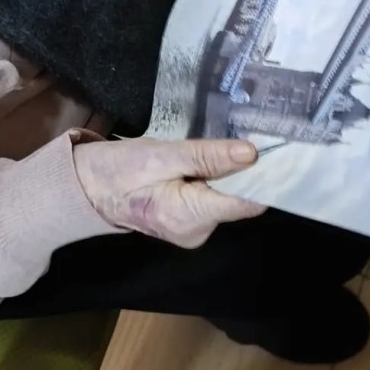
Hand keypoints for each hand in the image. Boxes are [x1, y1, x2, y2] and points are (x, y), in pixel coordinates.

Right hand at [73, 137, 266, 247]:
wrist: (86, 187)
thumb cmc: (120, 169)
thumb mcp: (162, 155)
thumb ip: (207, 156)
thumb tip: (251, 154)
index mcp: (190, 218)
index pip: (245, 202)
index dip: (266, 177)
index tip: (282, 152)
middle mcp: (197, 233)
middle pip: (238, 199)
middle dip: (244, 171)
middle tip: (252, 136)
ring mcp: (193, 232)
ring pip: (227, 198)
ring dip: (228, 174)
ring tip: (225, 146)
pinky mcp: (189, 224)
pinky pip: (214, 200)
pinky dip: (216, 181)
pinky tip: (210, 162)